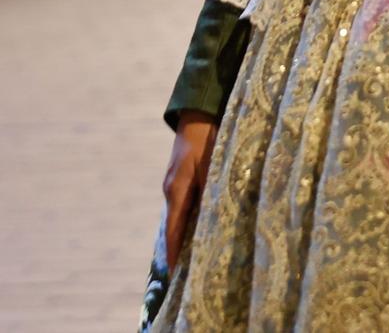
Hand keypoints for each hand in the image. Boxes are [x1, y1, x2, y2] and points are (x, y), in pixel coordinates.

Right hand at [162, 112, 217, 264]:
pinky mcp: (182, 177)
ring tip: (197, 256)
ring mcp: (175, 183)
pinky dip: (191, 219)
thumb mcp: (213, 163)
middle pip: (175, 227)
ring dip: (187, 234)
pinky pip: (185, 204)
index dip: (176, 254)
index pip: (174, 231)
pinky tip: (202, 226)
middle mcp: (172, 190)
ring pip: (181, 216)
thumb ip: (214, 189)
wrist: (198, 111)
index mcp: (177, 190)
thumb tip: (216, 215)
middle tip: (192, 273)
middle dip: (181, 249)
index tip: (177, 276)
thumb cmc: (207, 136)